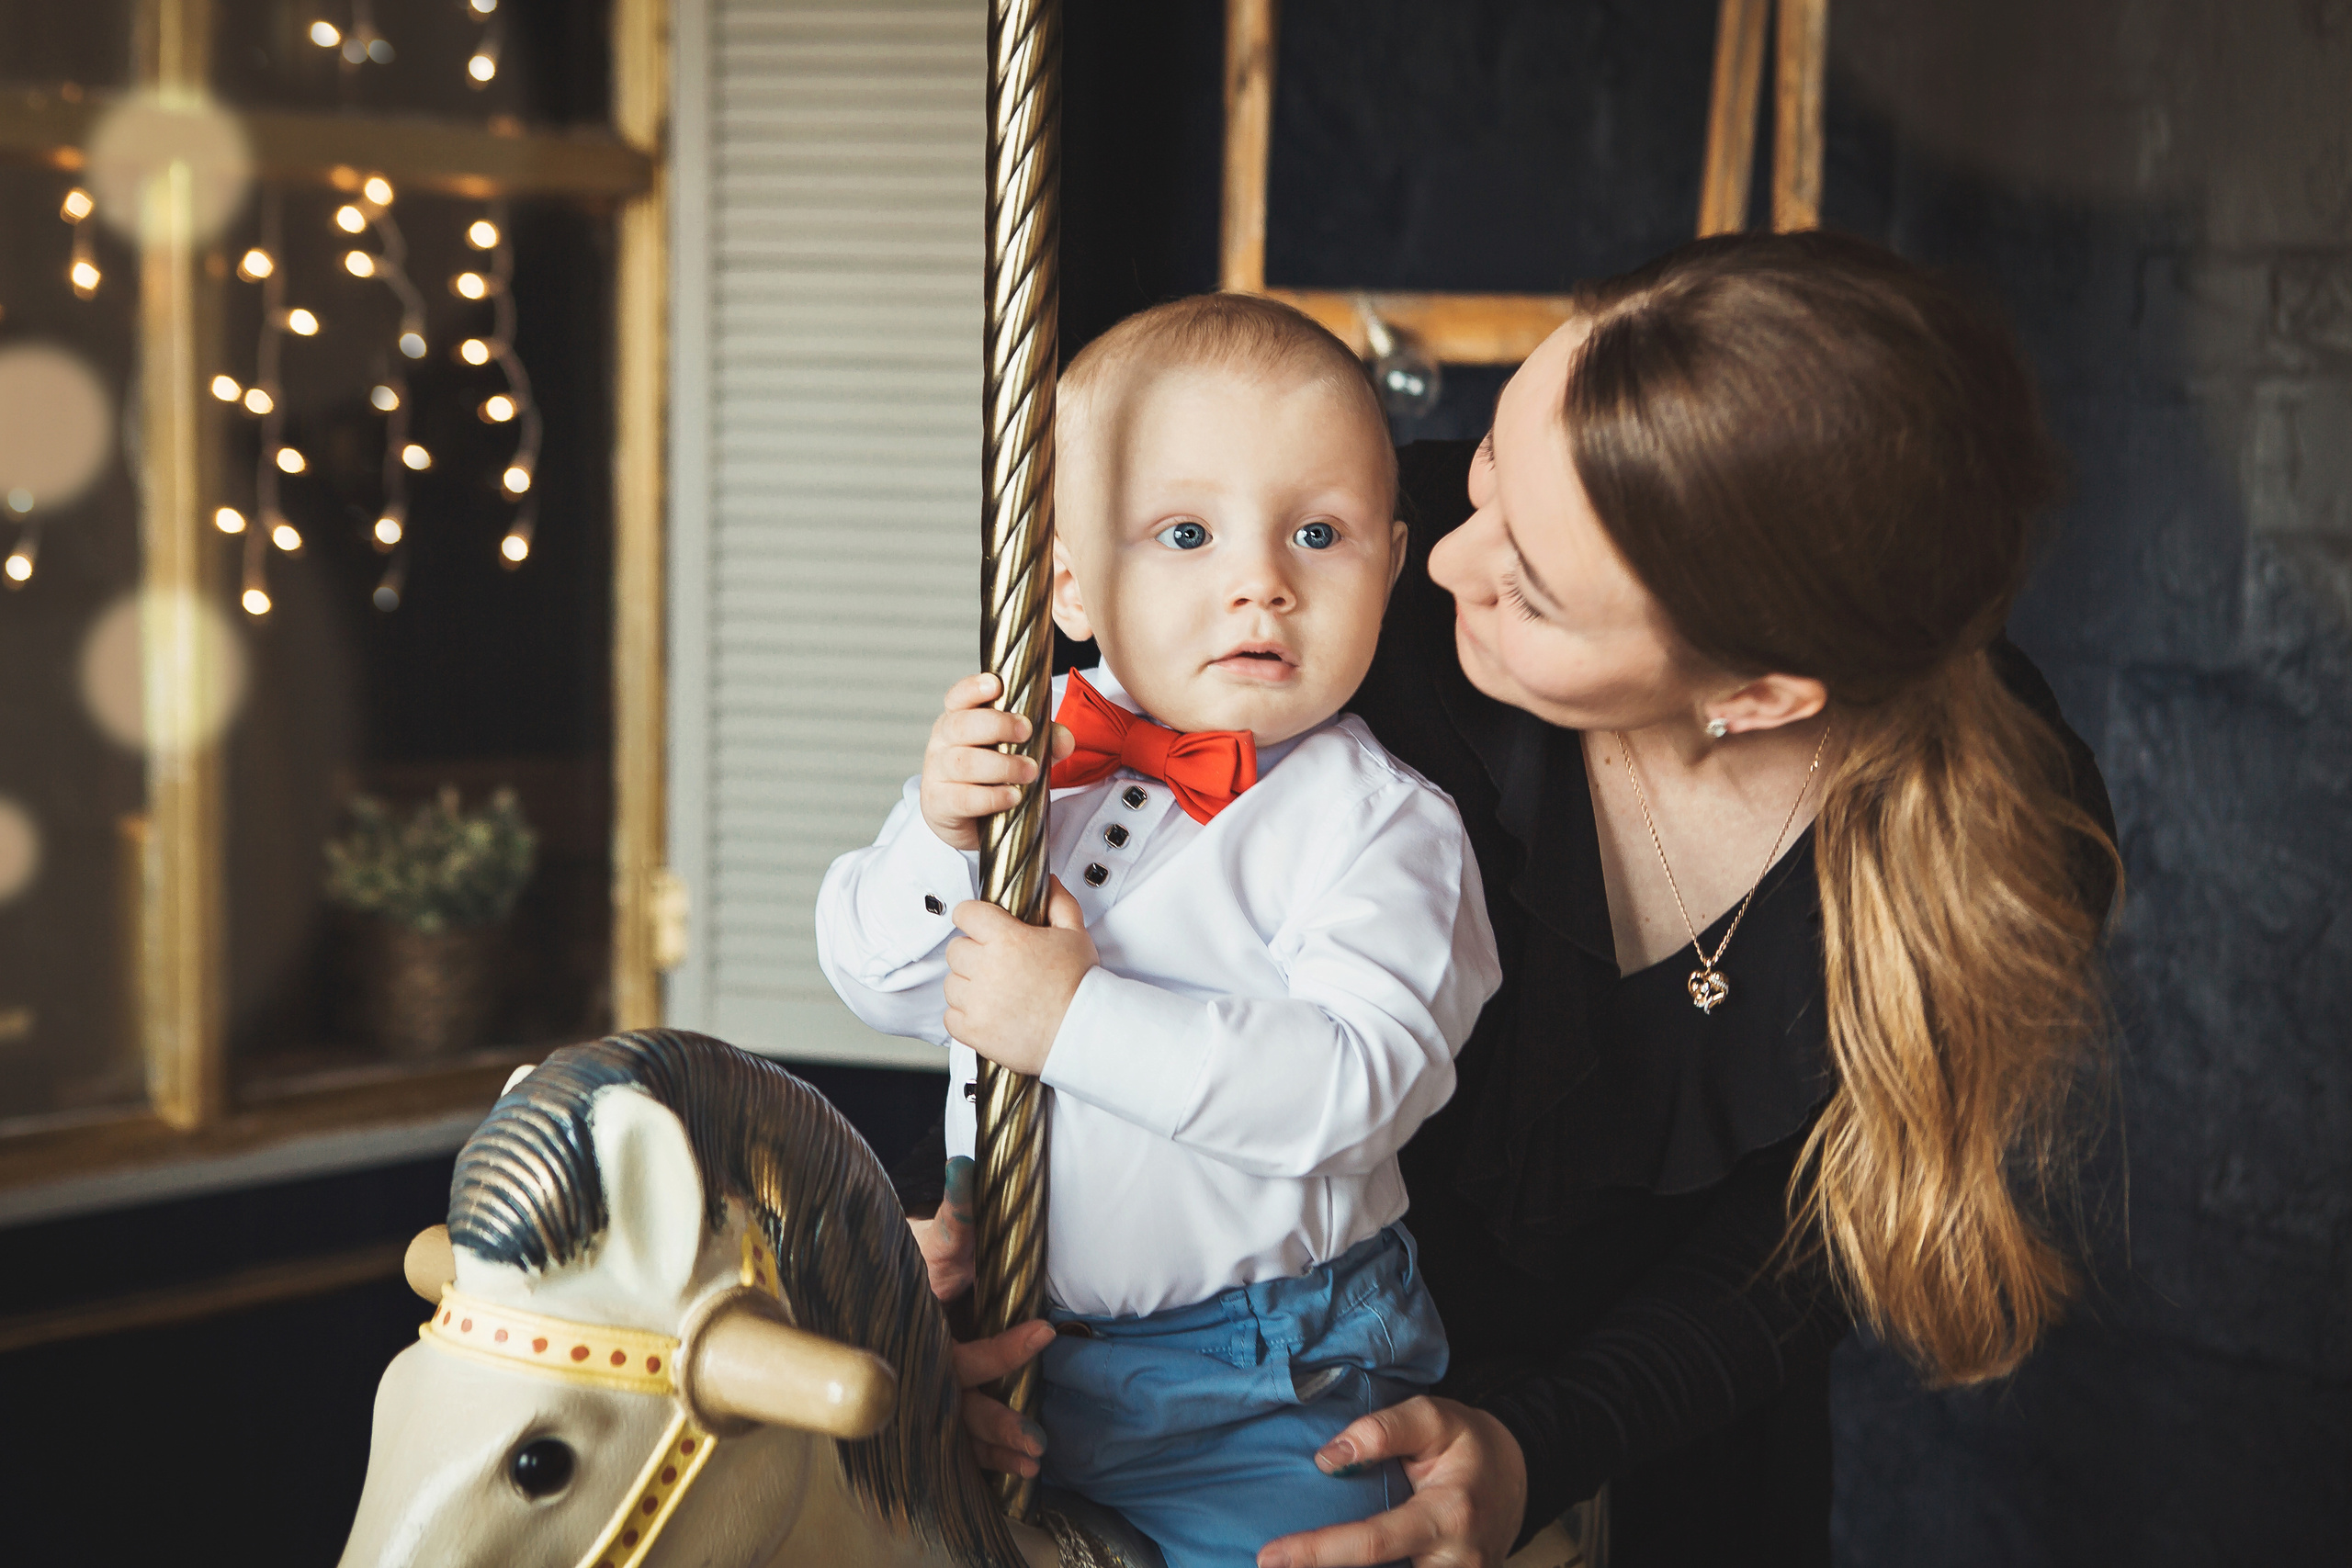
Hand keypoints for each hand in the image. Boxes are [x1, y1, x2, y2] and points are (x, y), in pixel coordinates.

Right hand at [905, 1158, 1054, 1477]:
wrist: (861, 1275)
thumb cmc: (901, 1257)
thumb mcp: (927, 1234)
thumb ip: (954, 1212)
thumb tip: (967, 1169)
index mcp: (915, 1331)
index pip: (960, 1355)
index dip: (1002, 1351)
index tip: (1044, 1332)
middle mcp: (915, 1367)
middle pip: (953, 1407)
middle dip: (993, 1426)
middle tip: (1036, 1443)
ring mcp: (918, 1388)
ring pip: (952, 1432)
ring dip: (992, 1451)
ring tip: (1033, 1465)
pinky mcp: (927, 1402)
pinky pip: (951, 1440)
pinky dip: (980, 1459)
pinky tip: (1012, 1477)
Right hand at [919, 672, 1073, 851]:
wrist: (970, 821)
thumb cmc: (992, 776)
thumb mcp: (1020, 751)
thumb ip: (1045, 740)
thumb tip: (1064, 740)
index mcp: (959, 719)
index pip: (959, 697)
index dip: (974, 688)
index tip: (995, 685)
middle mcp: (944, 742)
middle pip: (961, 725)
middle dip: (997, 725)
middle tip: (1027, 732)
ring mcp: (938, 772)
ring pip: (964, 763)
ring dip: (1002, 766)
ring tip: (1029, 771)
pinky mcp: (940, 803)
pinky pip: (963, 798)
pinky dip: (991, 797)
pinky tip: (1012, 796)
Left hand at [945, 878, 1096, 1073]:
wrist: (1083, 1031)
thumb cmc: (1080, 984)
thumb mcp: (1075, 934)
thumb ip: (1059, 903)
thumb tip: (1048, 884)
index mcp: (1006, 939)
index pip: (965, 913)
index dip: (972, 917)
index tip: (979, 926)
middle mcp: (986, 968)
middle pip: (955, 949)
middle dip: (972, 953)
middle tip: (995, 963)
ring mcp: (977, 1001)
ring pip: (951, 984)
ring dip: (967, 986)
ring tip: (993, 991)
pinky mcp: (973, 1030)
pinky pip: (950, 1016)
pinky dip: (964, 1016)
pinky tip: (987, 1013)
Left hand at [1255, 1397, 1526, 1567]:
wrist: (1517, 1477)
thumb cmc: (1468, 1445)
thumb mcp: (1433, 1417)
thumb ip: (1381, 1430)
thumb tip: (1327, 1459)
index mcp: (1448, 1515)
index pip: (1374, 1542)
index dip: (1318, 1552)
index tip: (1272, 1556)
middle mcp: (1455, 1563)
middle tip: (1272, 1567)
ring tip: (1297, 1567)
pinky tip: (1342, 1566)